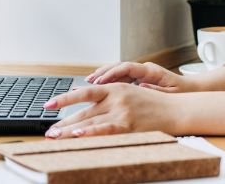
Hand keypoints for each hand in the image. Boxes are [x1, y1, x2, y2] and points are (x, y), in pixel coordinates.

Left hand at [44, 83, 174, 138]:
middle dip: (63, 123)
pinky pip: (105, 129)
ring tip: (55, 137)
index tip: (47, 105)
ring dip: (69, 131)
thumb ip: (108, 96)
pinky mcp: (128, 125)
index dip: (63, 99)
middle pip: (83, 112)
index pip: (83, 93)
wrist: (176, 109)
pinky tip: (78, 135)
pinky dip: (91, 132)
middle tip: (48, 131)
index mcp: (115, 88)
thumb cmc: (154, 103)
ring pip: (89, 122)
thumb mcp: (130, 92)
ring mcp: (122, 112)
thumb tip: (82, 97)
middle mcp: (116, 98)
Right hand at [86, 61, 193, 92]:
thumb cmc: (182, 92)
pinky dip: (110, 82)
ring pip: (118, 72)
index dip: (112, 73)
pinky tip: (99, 88)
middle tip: (88, 80)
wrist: (190, 90)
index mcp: (151, 70)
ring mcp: (141, 74)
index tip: (100, 80)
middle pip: (119, 66)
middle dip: (103, 72)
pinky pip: (121, 79)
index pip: (128, 67)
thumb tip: (142, 86)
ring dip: (104, 76)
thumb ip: (157, 90)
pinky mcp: (139, 80)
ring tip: (88, 82)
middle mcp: (144, 69)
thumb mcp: (172, 93)